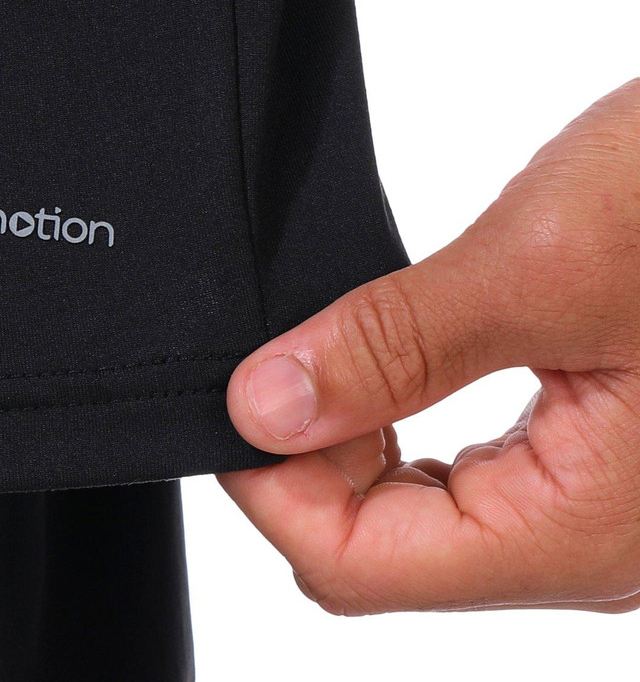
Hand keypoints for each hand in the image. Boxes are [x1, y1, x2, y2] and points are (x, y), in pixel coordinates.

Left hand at [220, 79, 639, 613]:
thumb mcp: (537, 265)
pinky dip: (402, 430)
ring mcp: (600, 511)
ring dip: (353, 442)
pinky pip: (467, 481)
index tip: (235, 396)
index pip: (359, 568)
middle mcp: (595, 549)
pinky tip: (391, 367)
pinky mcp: (598, 464)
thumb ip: (393, 345)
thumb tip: (262, 406)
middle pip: (382, 553)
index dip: (271, 485)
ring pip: (421, 521)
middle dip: (307, 461)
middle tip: (281, 358)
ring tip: (336, 352)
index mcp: (582, 533)